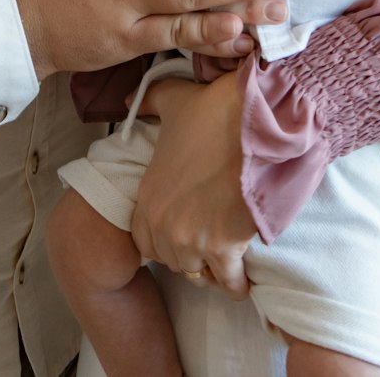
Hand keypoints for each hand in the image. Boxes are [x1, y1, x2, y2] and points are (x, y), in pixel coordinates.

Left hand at [130, 73, 254, 298]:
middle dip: (187, 255)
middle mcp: (165, 224)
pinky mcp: (224, 248)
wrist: (253, 122)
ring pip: (197, 274)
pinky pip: (229, 283)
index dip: (162, 239)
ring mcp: (193, 240)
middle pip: (171, 260)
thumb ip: (149, 102)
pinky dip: (237, 283)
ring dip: (211, 271)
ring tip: (224, 262)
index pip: (143, 241)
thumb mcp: (172, 99)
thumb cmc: (213, 111)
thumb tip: (126, 98)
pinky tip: (243, 276)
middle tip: (206, 245)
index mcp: (149, 196)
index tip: (181, 231)